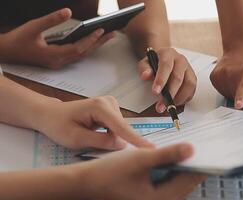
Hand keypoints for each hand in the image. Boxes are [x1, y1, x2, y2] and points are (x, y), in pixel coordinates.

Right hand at [0, 8, 114, 68]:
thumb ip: (51, 19)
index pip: (77, 49)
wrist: (6, 52)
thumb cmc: (18, 40)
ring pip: (81, 55)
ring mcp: (58, 63)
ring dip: (94, 45)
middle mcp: (58, 62)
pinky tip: (93, 40)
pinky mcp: (57, 60)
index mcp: (52, 56)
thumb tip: (68, 11)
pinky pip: (76, 54)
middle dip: (98, 43)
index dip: (90, 39)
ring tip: (107, 36)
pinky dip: (86, 47)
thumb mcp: (33, 26)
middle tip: (113, 34)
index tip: (101, 30)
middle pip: (83, 53)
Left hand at [34, 96, 152, 149]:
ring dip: (111, 137)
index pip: (121, 127)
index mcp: (99, 107)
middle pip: (122, 128)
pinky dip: (110, 134)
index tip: (150, 148)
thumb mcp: (76, 138)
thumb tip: (122, 144)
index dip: (135, 139)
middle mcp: (109, 102)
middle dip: (115, 140)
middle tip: (94, 143)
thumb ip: (101, 141)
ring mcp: (111, 104)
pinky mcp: (112, 109)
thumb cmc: (59, 125)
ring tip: (90, 136)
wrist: (51, 114)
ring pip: (120, 129)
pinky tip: (95, 133)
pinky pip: (117, 127)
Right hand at [77, 143, 204, 199]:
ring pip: (178, 183)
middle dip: (195, 164)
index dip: (203, 163)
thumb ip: (168, 155)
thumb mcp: (141, 159)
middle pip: (186, 183)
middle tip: (204, 145)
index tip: (214, 149)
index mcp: (162, 199)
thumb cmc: (110, 172)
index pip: (191, 180)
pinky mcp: (149, 197)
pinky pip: (169, 184)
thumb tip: (192, 149)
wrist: (84, 184)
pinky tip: (174, 158)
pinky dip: (174, 171)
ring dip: (185, 167)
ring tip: (191, 149)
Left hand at [138, 48, 196, 112]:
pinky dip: (184, 99)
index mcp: (168, 54)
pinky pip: (192, 90)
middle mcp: (181, 60)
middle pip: (178, 77)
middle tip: (161, 106)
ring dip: (179, 98)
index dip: (161, 80)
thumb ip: (144, 69)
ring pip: (189, 84)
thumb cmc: (155, 62)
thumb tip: (145, 75)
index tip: (155, 92)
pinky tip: (175, 102)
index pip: (166, 66)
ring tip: (169, 105)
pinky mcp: (193, 78)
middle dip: (170, 94)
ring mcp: (188, 69)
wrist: (165, 59)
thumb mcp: (146, 63)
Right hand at [210, 46, 242, 108]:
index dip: (241, 97)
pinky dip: (228, 89)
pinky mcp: (214, 78)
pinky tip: (232, 79)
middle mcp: (232, 73)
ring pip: (230, 97)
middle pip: (239, 99)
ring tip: (239, 78)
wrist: (240, 48)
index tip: (238, 104)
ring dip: (236, 92)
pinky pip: (222, 93)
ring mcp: (221, 75)